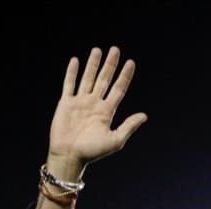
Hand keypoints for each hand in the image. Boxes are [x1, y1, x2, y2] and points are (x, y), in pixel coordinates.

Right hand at [46, 46, 147, 178]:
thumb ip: (129, 126)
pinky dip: (72, 72)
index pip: (118, 89)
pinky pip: (69, 84)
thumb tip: (144, 115)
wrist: (70, 156)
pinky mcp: (66, 103)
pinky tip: (76, 61)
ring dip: (93, 64)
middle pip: (104, 79)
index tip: (131, 63)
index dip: (125, 76)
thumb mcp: (115, 140)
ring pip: (88, 78)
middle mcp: (94, 104)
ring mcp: (80, 102)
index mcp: (107, 112)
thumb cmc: (92, 152)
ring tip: (98, 50)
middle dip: (110, 65)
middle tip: (116, 49)